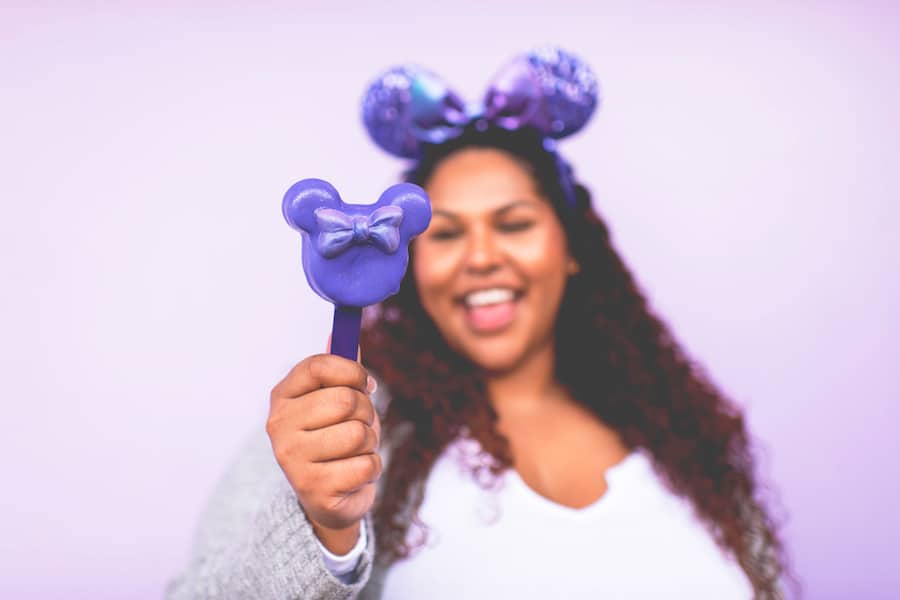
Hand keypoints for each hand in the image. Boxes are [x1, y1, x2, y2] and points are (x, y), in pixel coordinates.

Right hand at [267, 353, 381, 553]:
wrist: (327, 499)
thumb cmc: (334, 440)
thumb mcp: (335, 402)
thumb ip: (340, 372)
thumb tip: (343, 335)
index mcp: (283, 397)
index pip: (319, 366)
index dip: (352, 371)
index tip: (364, 383)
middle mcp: (279, 425)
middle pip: (346, 400)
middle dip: (366, 413)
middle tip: (359, 425)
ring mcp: (292, 459)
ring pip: (359, 434)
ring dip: (369, 443)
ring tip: (354, 452)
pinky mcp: (313, 488)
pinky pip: (366, 465)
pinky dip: (371, 469)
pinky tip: (354, 475)